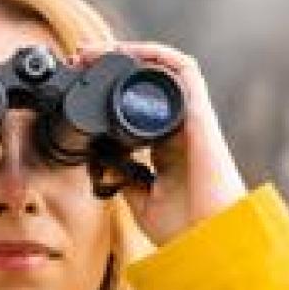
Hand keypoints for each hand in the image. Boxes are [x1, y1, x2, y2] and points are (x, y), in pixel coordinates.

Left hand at [72, 41, 247, 244]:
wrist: (209, 239)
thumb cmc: (184, 227)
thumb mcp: (141, 202)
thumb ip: (124, 179)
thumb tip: (102, 164)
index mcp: (166, 147)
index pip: (136, 105)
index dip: (108, 91)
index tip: (79, 85)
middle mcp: (179, 128)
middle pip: (145, 82)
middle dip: (111, 65)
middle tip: (79, 60)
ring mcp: (190, 119)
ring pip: (163, 69)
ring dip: (129, 53)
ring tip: (95, 52)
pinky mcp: (200, 114)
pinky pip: (184, 70)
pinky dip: (157, 55)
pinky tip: (129, 51)